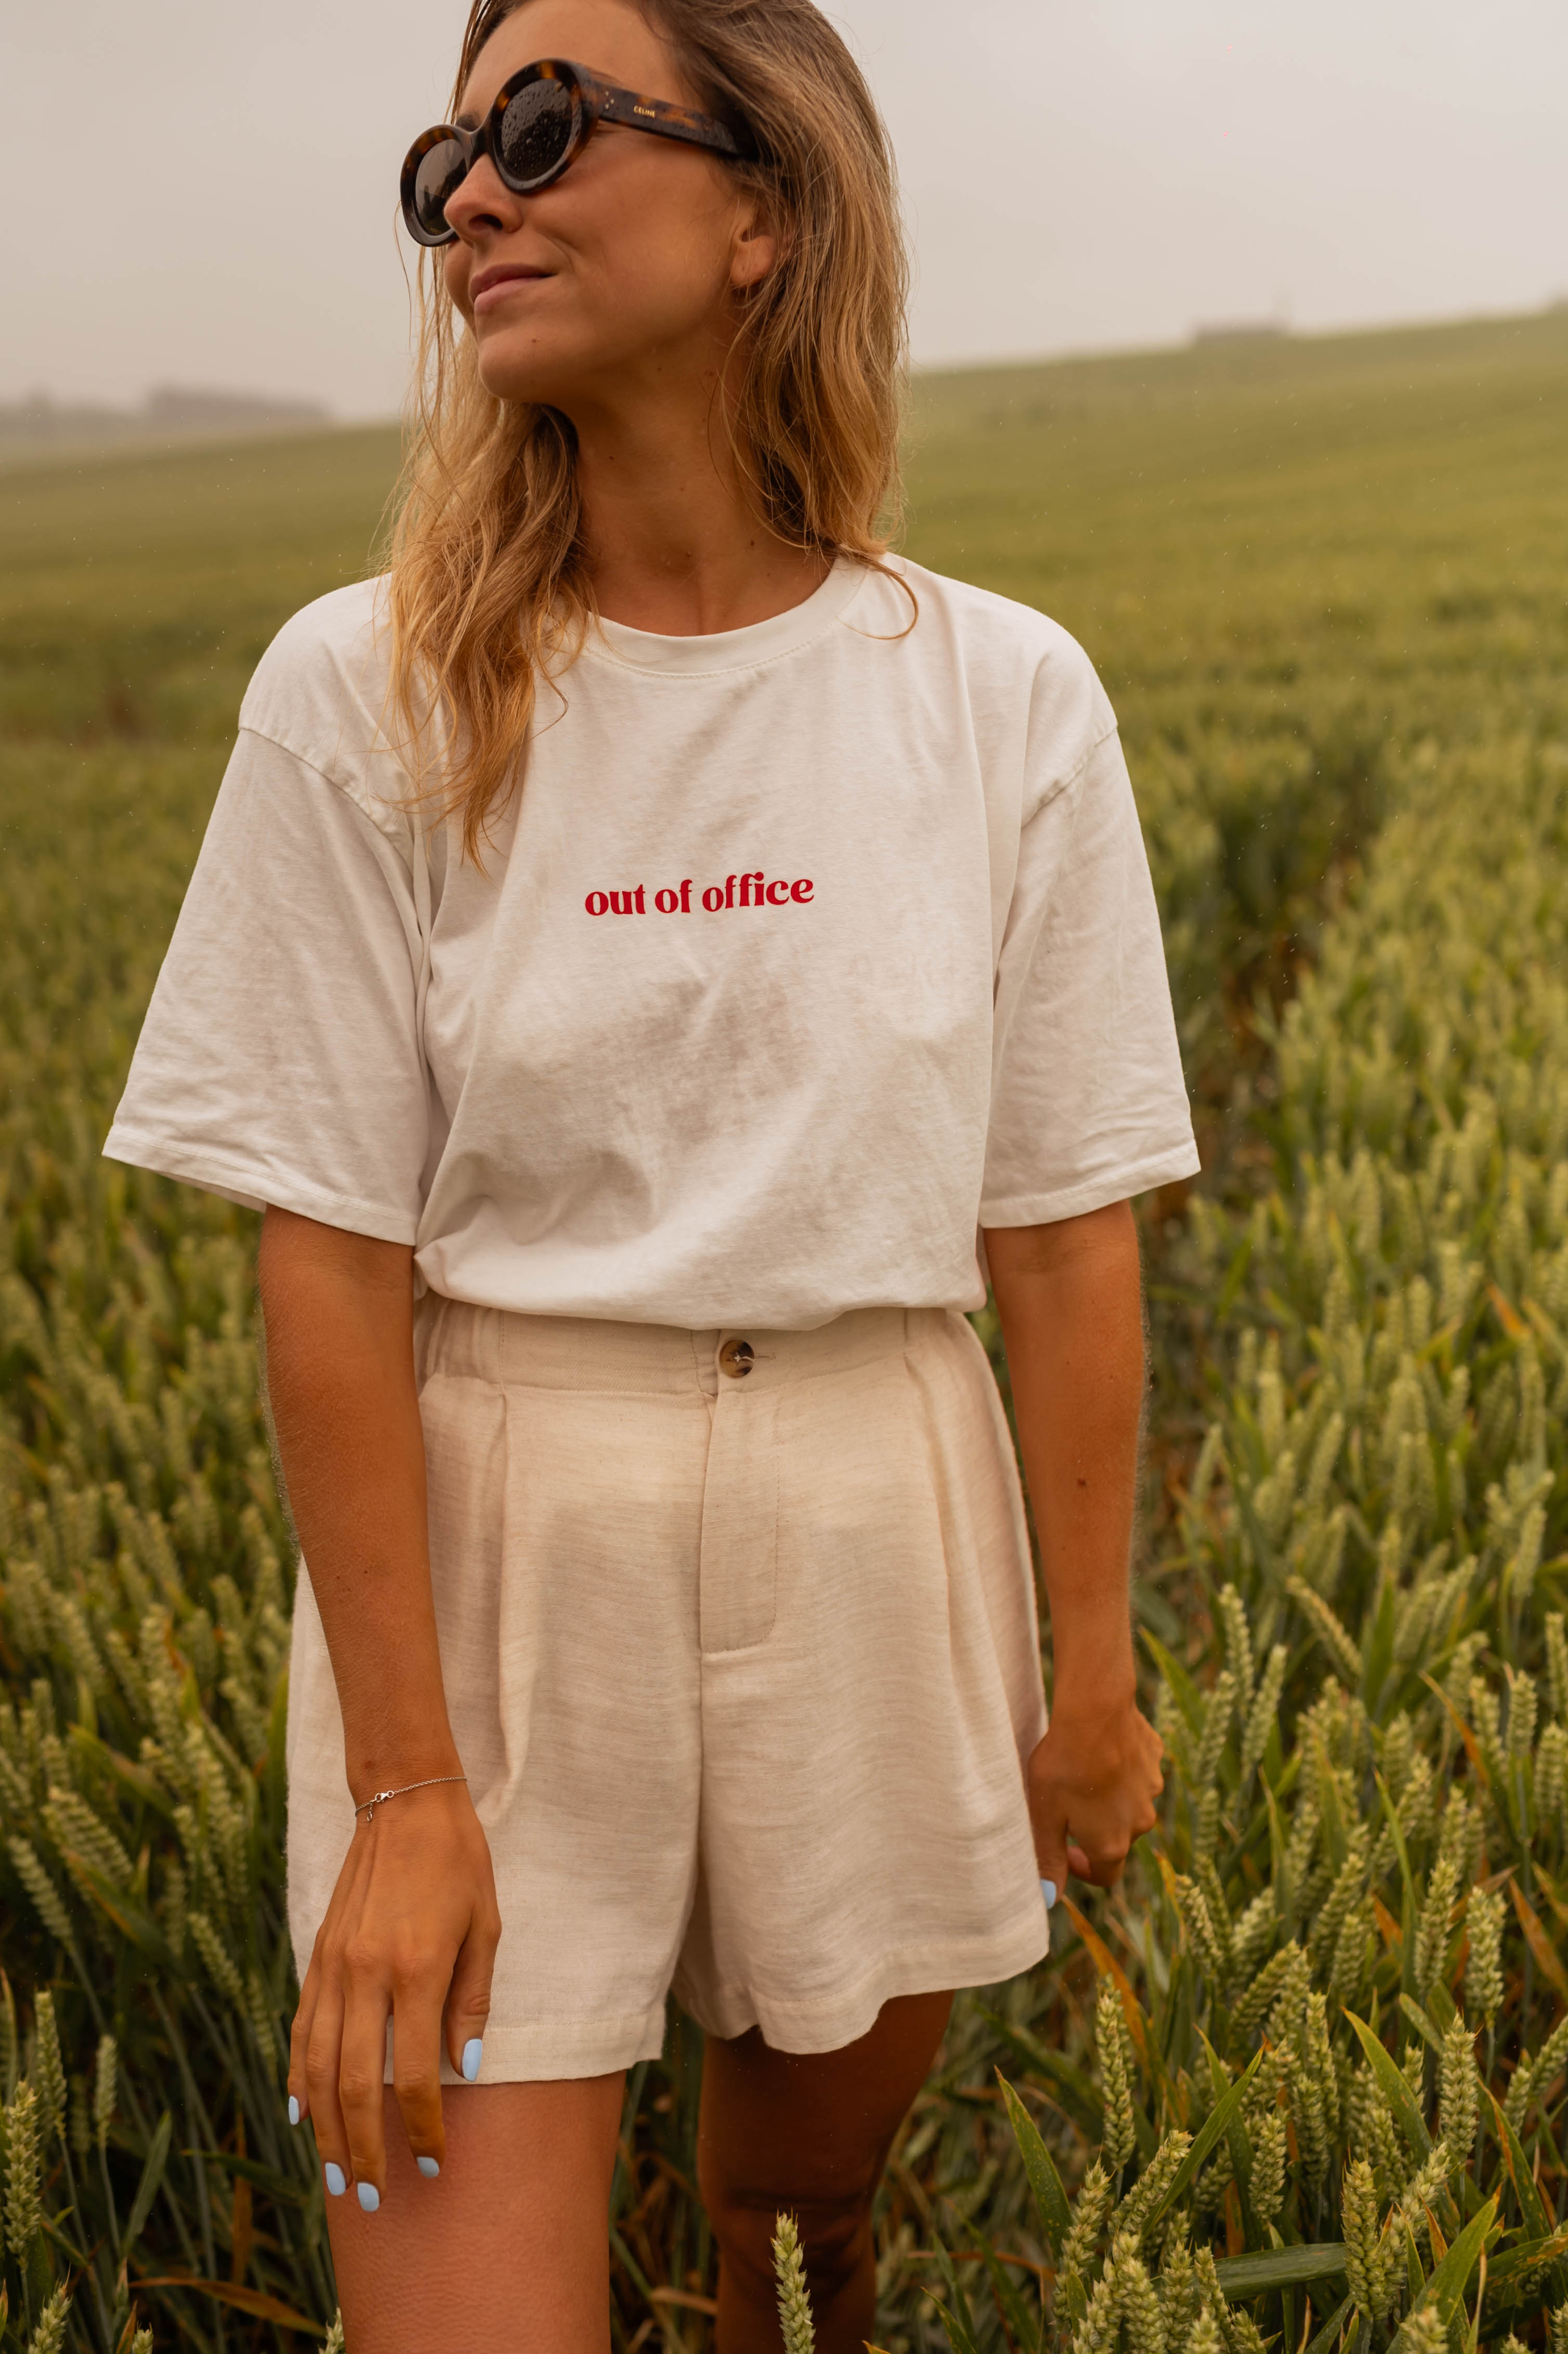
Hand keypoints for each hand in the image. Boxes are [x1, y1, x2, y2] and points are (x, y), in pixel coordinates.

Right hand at [288, 1781, 501, 2208]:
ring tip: (335, 2176)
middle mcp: (366, 1973)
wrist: (405, 1803)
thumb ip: (472, 2002)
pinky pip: (301, 2030)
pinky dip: (297, 2077)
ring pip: (317, 2067)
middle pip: (354, 2086)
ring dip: (324, 2129)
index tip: (434, 2161)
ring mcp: (333, 1966)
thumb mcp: (486, 1928)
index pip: (411, 2077)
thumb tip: (462, 2072)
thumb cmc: (459, 1864)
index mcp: (416, 1969)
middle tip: (372, 2197)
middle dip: (363, 2150)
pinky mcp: (317, 1956)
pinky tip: (301, 2113)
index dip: (423, 2128)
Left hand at [1028, 1690, 1163, 1899]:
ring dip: (1108, 1797)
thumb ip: (1048, 1859)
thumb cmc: (1063, 1764)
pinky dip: (1120, 1767)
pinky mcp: (1156, 1759)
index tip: (1065, 1850)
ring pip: (1128, 1802)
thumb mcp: (1044, 1816)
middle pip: (1117, 1837)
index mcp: (1113, 1843)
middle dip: (1094, 1827)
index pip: (1105, 1876)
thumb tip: (1048, 1900)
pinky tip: (1099, 1747)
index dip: (1082, 1869)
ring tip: (1080, 1771)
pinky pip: (1137, 1772)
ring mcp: (1152, 1790)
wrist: (1095, 1711)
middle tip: (1065, 1801)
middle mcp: (1140, 1823)